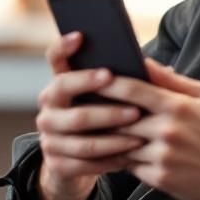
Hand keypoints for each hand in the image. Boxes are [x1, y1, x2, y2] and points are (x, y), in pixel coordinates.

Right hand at [34, 32, 145, 199]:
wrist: (82, 163)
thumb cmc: (108, 120)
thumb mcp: (113, 100)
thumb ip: (125, 81)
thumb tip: (151, 65)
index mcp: (62, 83)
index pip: (55, 57)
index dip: (64, 46)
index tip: (81, 36)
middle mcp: (49, 106)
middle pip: (66, 94)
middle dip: (100, 94)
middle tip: (132, 101)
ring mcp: (49, 135)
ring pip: (80, 134)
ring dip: (112, 134)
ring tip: (139, 132)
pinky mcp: (56, 163)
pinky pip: (84, 162)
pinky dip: (110, 159)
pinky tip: (131, 155)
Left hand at [104, 58, 199, 199]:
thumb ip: (172, 80)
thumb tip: (145, 61)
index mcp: (179, 107)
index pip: (134, 90)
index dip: (110, 83)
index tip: (93, 77)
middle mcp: (168, 131)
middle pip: (121, 118)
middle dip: (103, 112)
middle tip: (87, 104)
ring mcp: (163, 157)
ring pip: (122, 144)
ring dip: (111, 137)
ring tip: (98, 129)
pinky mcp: (160, 179)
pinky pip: (131, 166)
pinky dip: (125, 157)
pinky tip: (120, 150)